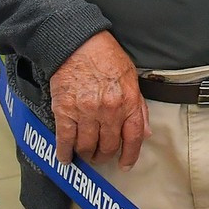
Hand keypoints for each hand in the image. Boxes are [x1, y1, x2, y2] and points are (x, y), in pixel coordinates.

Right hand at [50, 32, 149, 167]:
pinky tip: (65, 157)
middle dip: (105, 156)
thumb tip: (143, 131)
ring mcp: (86, 112)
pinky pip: (65, 140)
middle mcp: (109, 110)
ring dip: (86, 155)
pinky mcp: (64, 111)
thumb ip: (138, 107)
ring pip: (87, 147)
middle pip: (109, 146)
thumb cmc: (105, 57)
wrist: (77, 43)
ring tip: (86, 154)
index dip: (130, 155)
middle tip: (101, 157)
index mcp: (128, 101)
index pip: (134, 137)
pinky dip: (64, 152)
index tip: (125, 164)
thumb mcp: (131, 78)